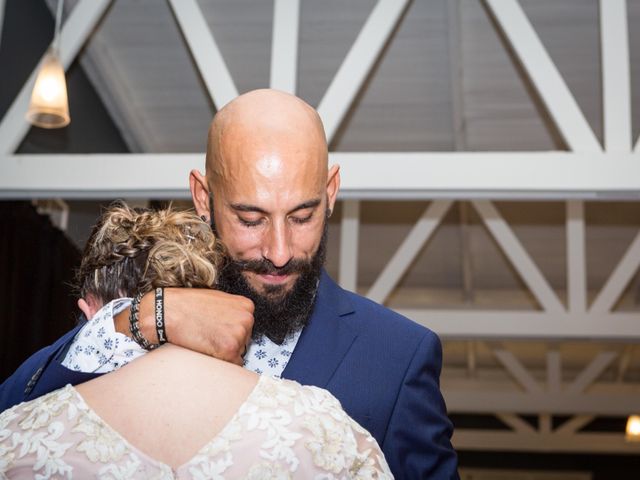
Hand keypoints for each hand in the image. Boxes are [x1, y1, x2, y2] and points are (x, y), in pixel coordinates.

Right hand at [115, 288, 253, 364]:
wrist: (166, 311)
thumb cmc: (187, 305)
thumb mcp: (217, 301)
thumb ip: (231, 312)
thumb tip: (236, 327)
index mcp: (246, 306)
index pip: (246, 328)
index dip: (230, 333)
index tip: (217, 332)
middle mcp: (247, 318)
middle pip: (244, 342)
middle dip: (228, 344)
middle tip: (208, 336)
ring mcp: (240, 334)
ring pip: (237, 354)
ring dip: (223, 354)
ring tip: (204, 340)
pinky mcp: (230, 349)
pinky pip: (230, 366)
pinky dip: (218, 362)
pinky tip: (204, 349)